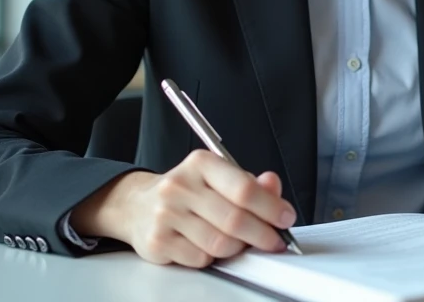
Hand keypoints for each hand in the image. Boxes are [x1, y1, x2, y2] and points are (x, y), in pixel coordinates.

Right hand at [74, 150, 296, 266]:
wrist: (138, 205)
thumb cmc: (188, 191)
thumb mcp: (219, 177)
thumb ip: (250, 183)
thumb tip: (273, 185)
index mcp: (201, 163)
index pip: (243, 188)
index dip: (271, 207)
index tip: (286, 218)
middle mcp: (180, 186)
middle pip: (234, 219)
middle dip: (262, 235)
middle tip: (274, 241)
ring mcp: (165, 215)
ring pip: (219, 243)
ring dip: (238, 248)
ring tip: (240, 242)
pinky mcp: (157, 242)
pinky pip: (200, 259)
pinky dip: (212, 257)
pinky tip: (209, 246)